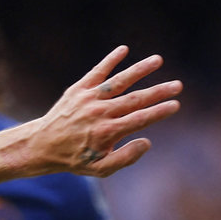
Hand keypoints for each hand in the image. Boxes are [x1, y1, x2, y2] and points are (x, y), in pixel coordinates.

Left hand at [24, 47, 181, 178]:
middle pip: (135, 99)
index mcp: (107, 133)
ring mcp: (89, 99)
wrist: (42, 145)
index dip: (159, 112)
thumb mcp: (100, 169)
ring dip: (139, 70)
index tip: (175, 105)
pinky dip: (109, 60)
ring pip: (119, 82)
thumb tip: (147, 142)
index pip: (140, 119)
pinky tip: (124, 49)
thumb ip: (125, 158)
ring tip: (158, 60)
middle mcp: (100, 113)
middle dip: (158, 92)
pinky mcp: (78, 89)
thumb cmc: (75, 159)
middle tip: (178, 85)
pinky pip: (97, 72)